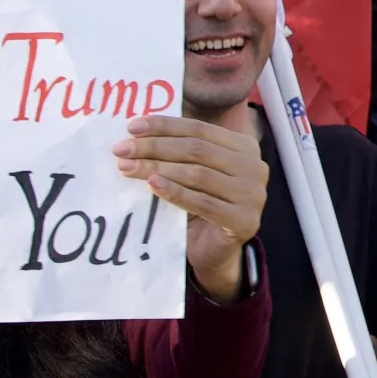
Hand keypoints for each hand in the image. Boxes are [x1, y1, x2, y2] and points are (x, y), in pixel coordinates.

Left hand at [112, 116, 267, 301]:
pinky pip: (203, 202)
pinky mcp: (244, 221)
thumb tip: (138, 131)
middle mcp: (255, 167)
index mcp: (245, 147)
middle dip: (155, 146)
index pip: (200, 129)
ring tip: (127, 167)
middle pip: (197, 150)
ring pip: (198, 174)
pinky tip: (151, 185)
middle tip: (121, 149)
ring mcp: (253, 195)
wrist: (215, 251)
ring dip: (157, 168)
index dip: (165, 126)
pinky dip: (175, 192)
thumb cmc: (200, 204)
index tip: (132, 126)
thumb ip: (180, 151)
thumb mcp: (195, 171)